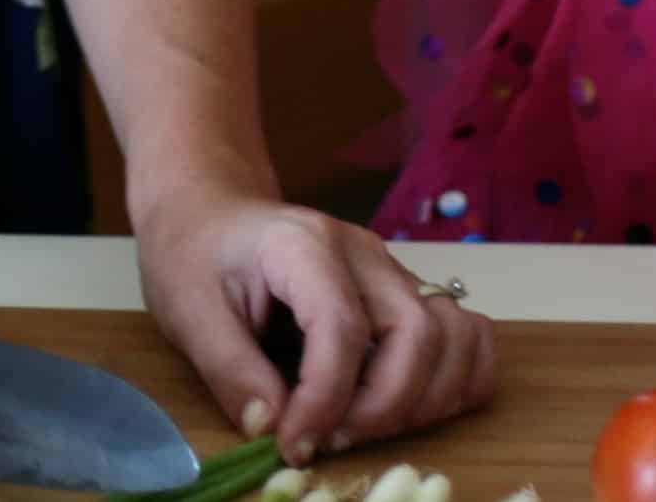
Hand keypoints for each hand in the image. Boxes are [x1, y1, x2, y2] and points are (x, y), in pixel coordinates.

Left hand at [132, 179, 495, 467]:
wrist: (208, 212)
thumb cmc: (195, 256)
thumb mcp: (188, 311)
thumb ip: (230, 371)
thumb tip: (272, 429)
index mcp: (303, 245)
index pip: (341, 327)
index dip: (326, 398)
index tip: (294, 443)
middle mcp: (362, 252)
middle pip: (416, 332)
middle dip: (383, 406)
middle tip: (330, 439)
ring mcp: (391, 271)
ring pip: (454, 336)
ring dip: (425, 399)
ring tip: (363, 426)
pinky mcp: (405, 294)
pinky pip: (467, 336)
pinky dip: (458, 380)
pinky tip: (410, 408)